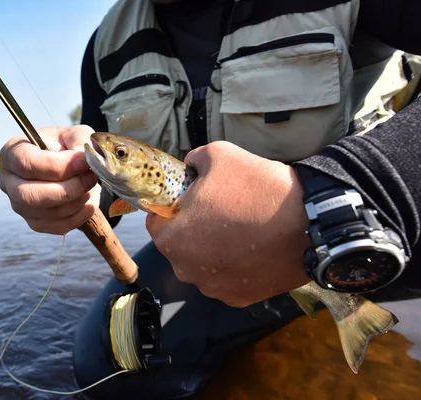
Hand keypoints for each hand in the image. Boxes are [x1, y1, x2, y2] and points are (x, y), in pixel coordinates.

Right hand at [0, 125, 100, 234]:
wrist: (67, 166)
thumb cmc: (66, 147)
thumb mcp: (73, 134)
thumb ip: (80, 140)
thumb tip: (85, 158)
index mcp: (12, 154)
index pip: (28, 164)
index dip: (58, 166)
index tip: (83, 162)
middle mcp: (8, 182)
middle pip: (30, 195)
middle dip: (68, 189)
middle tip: (91, 177)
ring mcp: (20, 206)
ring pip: (47, 213)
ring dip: (77, 201)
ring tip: (92, 186)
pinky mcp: (35, 222)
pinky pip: (58, 226)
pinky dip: (80, 216)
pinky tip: (90, 201)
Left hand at [146, 141, 311, 306]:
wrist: (310, 222)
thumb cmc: (257, 188)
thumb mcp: (218, 154)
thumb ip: (193, 160)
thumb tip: (191, 167)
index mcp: (171, 237)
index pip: (157, 221)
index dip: (172, 207)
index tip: (191, 199)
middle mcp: (185, 269)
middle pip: (179, 245)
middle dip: (193, 230)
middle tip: (220, 212)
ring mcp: (213, 288)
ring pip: (203, 264)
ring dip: (213, 250)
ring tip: (241, 230)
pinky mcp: (239, 298)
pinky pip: (227, 279)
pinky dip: (235, 267)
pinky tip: (254, 249)